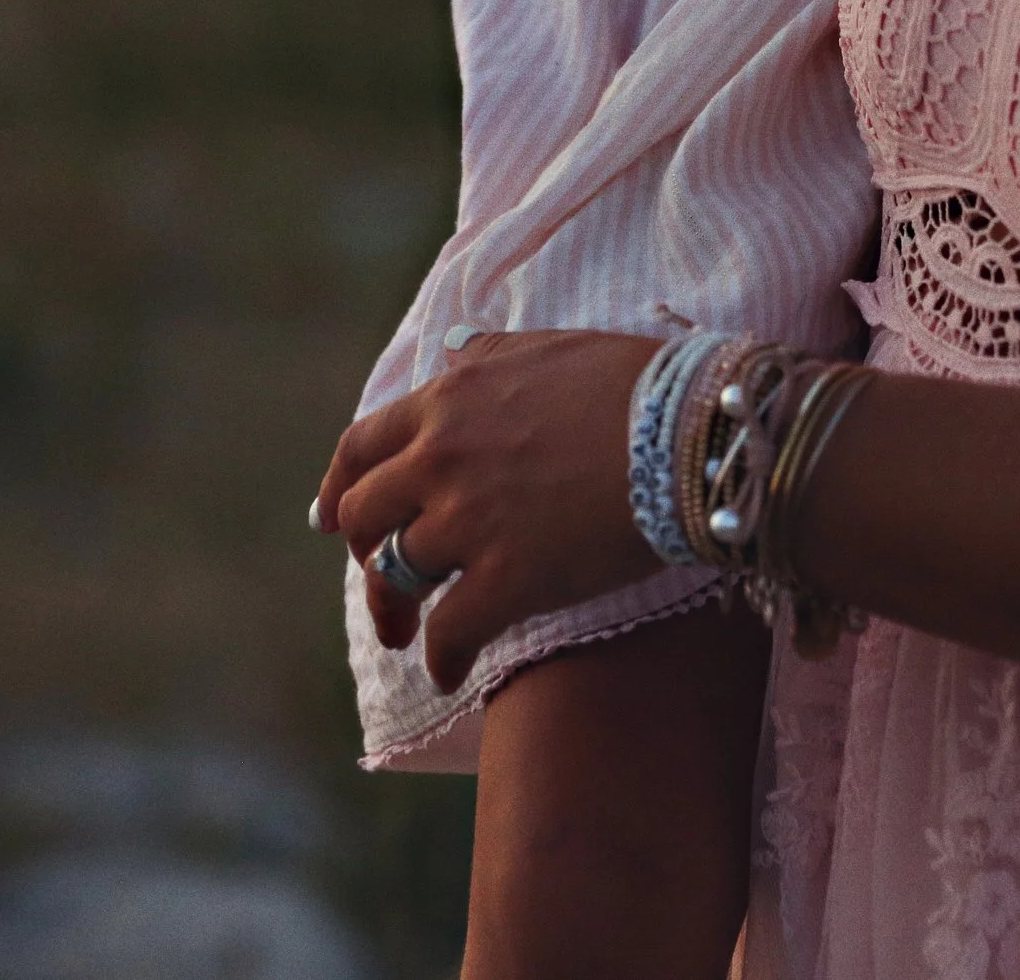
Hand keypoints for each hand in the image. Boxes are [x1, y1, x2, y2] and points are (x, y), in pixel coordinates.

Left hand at [312, 331, 665, 692]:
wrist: (691, 432)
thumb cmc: (636, 384)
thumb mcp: (549, 347)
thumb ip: (489, 356)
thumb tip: (453, 352)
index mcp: (449, 401)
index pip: (361, 447)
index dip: (337, 487)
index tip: (327, 518)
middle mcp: (441, 459)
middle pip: (362, 517)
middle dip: (362, 553)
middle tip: (384, 580)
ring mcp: (468, 521)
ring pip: (397, 575)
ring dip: (397, 610)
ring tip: (410, 635)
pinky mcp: (508, 579)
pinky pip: (449, 633)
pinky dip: (442, 657)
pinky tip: (451, 672)